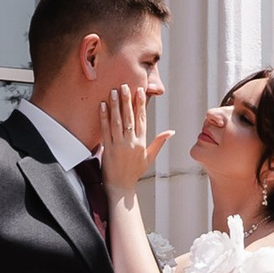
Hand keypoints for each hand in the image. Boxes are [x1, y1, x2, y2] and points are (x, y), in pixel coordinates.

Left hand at [99, 82, 172, 199]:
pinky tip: (102, 106)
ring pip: (117, 122)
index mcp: (142, 143)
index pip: (142, 119)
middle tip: (124, 85)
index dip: (140, 104)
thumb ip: (159, 142)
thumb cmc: (135, 172)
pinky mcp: (108, 149)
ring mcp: (119, 145)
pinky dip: (104, 117)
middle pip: (129, 117)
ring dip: (115, 105)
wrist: (121, 187)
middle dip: (126, 100)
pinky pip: (105, 130)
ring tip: (113, 92)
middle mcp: (131, 142)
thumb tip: (171, 132)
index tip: (139, 91)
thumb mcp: (150, 157)